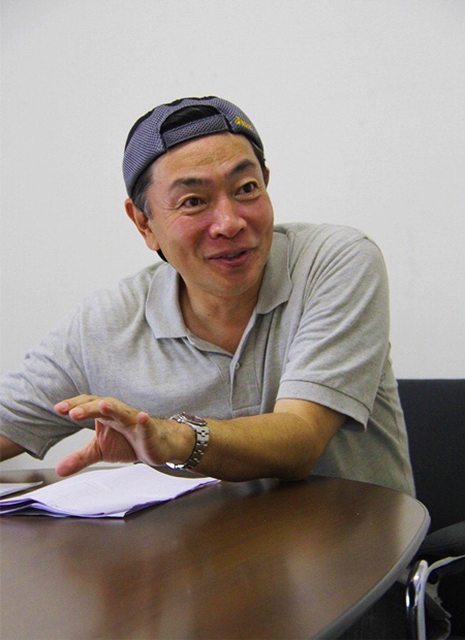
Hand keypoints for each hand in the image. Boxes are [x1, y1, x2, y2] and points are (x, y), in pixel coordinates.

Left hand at [54, 395, 191, 475]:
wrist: (157, 444)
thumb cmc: (128, 441)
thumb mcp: (100, 450)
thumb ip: (80, 457)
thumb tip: (59, 469)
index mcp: (105, 416)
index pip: (88, 405)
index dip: (74, 405)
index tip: (58, 408)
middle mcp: (118, 414)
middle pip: (102, 406)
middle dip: (88, 408)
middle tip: (73, 413)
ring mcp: (134, 421)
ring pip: (122, 412)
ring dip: (113, 409)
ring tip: (103, 405)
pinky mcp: (149, 431)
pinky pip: (146, 425)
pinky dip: (144, 421)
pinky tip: (142, 417)